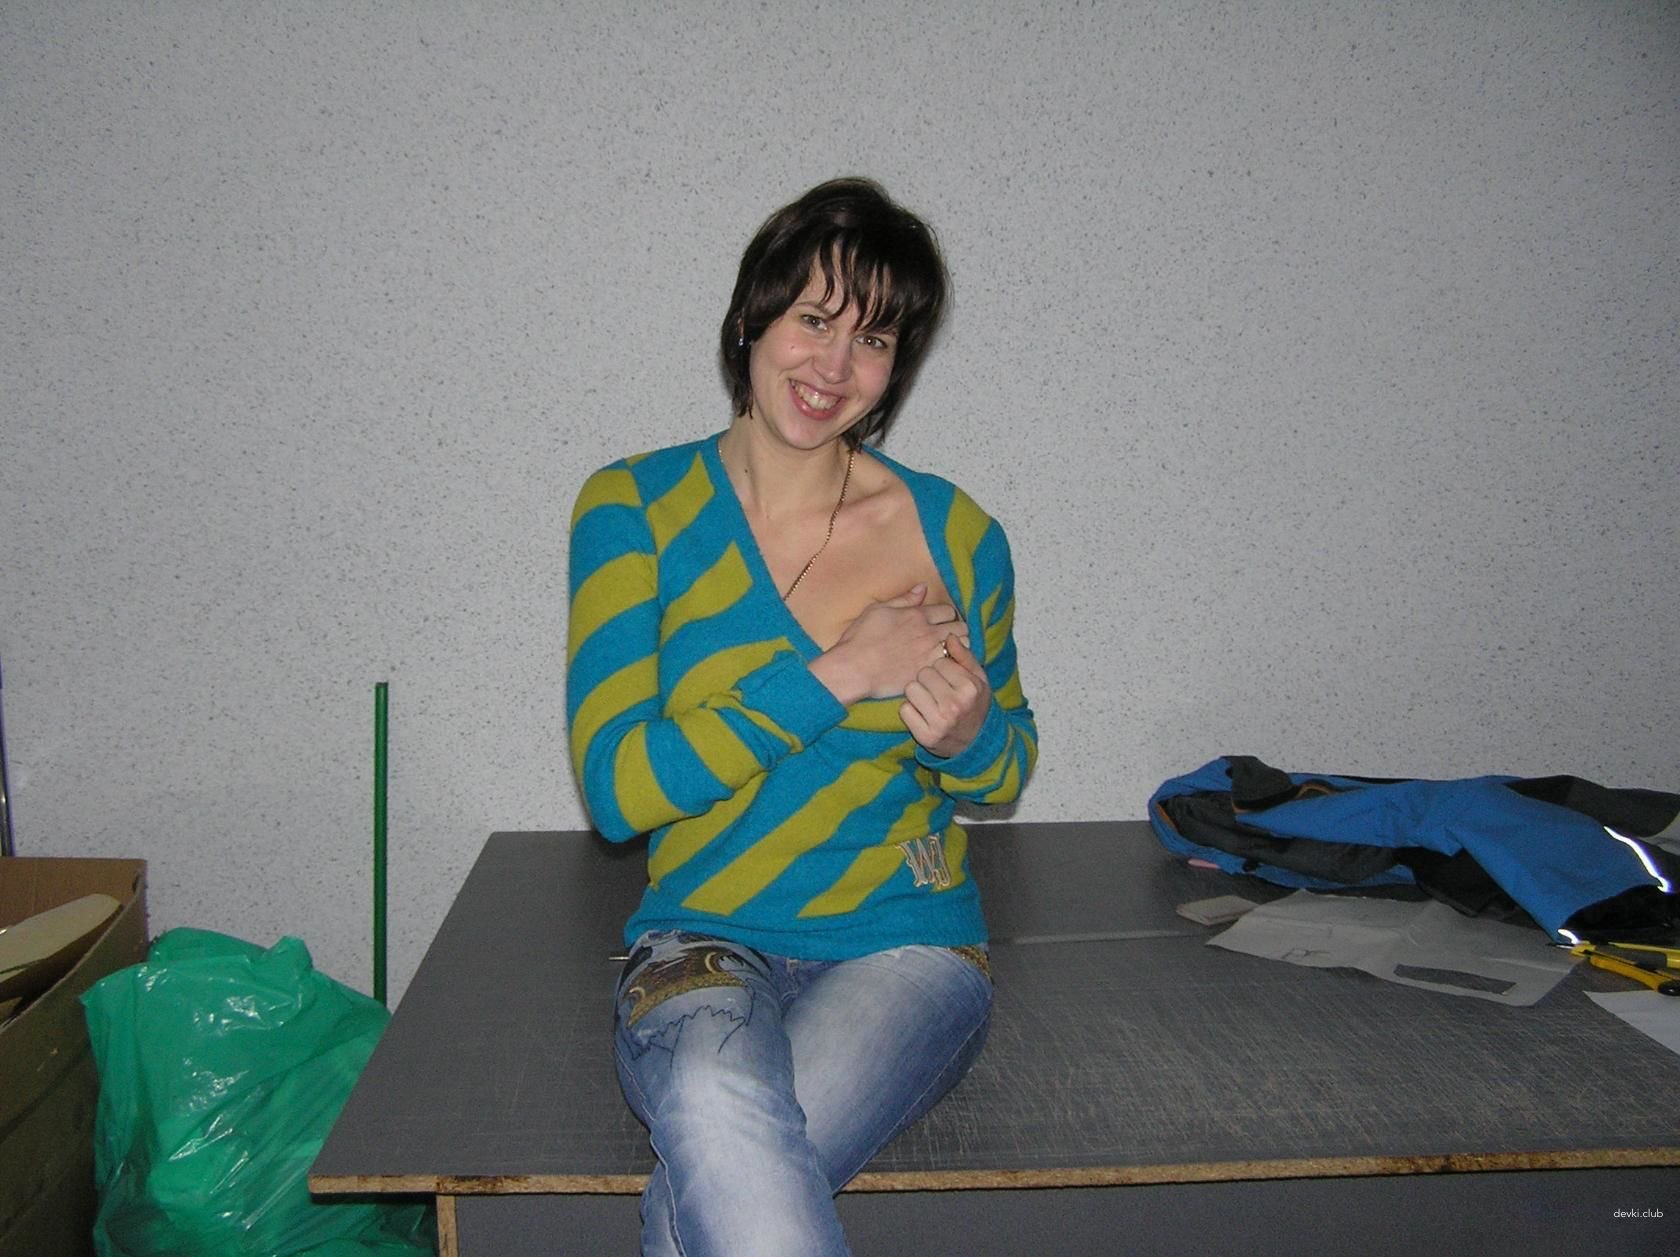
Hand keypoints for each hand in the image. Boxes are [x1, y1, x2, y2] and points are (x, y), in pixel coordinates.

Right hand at [810, 584, 965, 704]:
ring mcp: (930, 654)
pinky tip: (941, 668)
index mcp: (917, 615)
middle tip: (947, 637)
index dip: (945, 616)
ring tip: (947, 652)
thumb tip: (922, 588)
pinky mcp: (928, 673)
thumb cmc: (860, 638)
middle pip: (961, 628)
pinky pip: (951, 667)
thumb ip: (904, 599)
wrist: (853, 669)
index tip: (939, 622)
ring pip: (961, 648)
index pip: (948, 611)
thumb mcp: (877, 609)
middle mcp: (928, 633)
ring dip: (957, 648)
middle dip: (956, 630)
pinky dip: (950, 666)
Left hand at [901, 633, 990, 758]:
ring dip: (917, 693)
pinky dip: (910, 711)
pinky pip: (904, 709)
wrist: (975, 743)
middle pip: (924, 673)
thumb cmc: (975, 705)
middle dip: (928, 679)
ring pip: (911, 689)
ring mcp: (939, 722)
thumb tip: (949, 636)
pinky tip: (922, 714)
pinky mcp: (925, 736)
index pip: (940, 662)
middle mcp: (955, 705)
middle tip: (937, 690)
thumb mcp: (979, 680)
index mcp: (969, 688)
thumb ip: (965, 657)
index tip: (948, 679)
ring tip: (929, 701)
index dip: (943, 669)